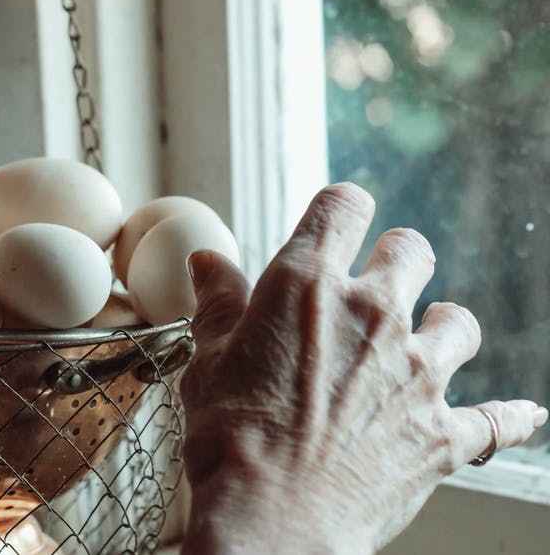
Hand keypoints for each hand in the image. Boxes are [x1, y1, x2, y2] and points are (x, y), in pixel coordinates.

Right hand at [179, 183, 547, 553]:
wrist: (273, 519)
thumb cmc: (230, 439)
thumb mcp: (209, 361)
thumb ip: (218, 305)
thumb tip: (207, 264)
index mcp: (307, 286)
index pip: (343, 206)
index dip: (339, 210)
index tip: (334, 223)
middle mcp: (372, 314)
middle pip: (410, 250)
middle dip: (395, 259)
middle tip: (375, 284)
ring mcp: (417, 373)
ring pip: (459, 321)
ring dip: (442, 327)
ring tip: (424, 344)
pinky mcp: (444, 431)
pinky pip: (498, 420)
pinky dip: (508, 418)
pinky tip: (522, 415)